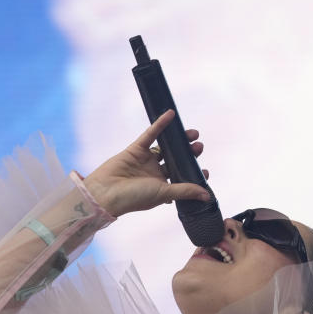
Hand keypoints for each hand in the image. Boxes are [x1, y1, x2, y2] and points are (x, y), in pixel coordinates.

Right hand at [84, 110, 210, 217]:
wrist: (105, 192)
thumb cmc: (133, 198)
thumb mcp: (163, 193)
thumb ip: (185, 191)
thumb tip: (206, 195)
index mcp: (162, 187)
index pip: (181, 178)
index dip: (192, 173)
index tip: (204, 171)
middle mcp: (154, 173)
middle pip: (176, 160)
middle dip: (189, 153)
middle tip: (199, 147)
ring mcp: (145, 161)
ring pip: (166, 147)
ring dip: (179, 140)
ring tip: (193, 134)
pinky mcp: (136, 149)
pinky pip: (150, 135)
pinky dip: (160, 125)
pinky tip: (171, 115)